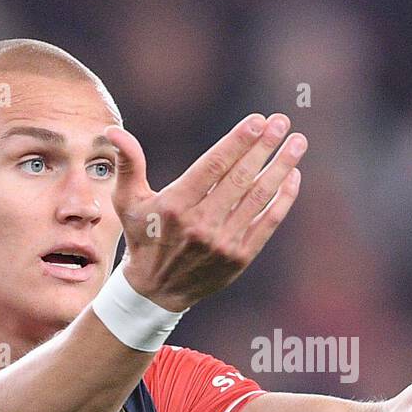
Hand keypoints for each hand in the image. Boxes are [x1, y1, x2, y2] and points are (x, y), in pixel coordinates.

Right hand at [104, 113, 306, 310]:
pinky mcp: (239, 257)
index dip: (238, 141)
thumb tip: (114, 130)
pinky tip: (293, 177)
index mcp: (175, 205)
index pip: (213, 166)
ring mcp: (223, 242)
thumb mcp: (127, 201)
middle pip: (240, 177)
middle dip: (264, 147)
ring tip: (297, 144)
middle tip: (283, 122)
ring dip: (281, 167)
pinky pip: (267, 223)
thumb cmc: (143, 237)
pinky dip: (283, 199)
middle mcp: (201, 224)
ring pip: (258, 198)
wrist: (156, 290)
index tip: (258, 120)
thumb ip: (128, 164)